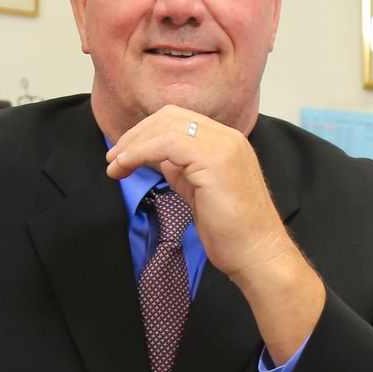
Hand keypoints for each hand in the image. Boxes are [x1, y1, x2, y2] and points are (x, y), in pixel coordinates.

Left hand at [105, 104, 324, 362]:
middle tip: (113, 158)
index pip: (180, 120)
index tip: (124, 154)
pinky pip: (166, 144)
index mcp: (227, 142)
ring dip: (133, 144)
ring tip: (115, 165)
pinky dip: (139, 153)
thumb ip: (181, 170)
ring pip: (165, 127)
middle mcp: (228, 137)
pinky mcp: (214, 161)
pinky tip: (126, 168)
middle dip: (135, 135)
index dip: (147, 132)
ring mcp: (224, 146)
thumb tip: (156, 157)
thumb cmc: (233, 233)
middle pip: (170, 116)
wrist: (259, 255)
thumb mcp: (199, 192)